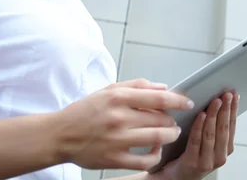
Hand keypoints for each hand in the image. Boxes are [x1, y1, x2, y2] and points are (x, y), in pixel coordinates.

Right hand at [52, 78, 194, 170]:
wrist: (59, 135)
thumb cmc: (85, 111)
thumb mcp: (109, 90)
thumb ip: (137, 86)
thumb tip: (164, 87)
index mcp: (118, 97)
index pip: (158, 98)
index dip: (178, 101)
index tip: (187, 103)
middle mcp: (119, 117)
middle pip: (161, 118)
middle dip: (172, 120)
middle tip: (173, 121)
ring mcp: (117, 140)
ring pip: (157, 138)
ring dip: (169, 136)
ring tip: (170, 134)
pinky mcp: (114, 159)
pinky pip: (145, 161)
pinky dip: (155, 156)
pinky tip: (155, 151)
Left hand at [158, 92, 238, 179]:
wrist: (174, 177)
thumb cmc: (190, 158)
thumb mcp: (207, 143)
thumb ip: (213, 127)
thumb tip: (218, 102)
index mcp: (225, 150)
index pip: (231, 126)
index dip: (233, 110)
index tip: (234, 95)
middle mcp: (219, 157)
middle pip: (224, 129)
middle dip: (226, 109)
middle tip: (226, 95)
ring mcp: (206, 161)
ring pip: (212, 134)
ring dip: (214, 115)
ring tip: (215, 101)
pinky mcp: (192, 163)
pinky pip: (196, 141)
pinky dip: (199, 126)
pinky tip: (201, 115)